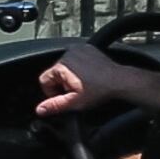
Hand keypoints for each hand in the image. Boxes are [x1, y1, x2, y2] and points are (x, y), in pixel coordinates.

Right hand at [36, 41, 159, 119]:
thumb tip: (39, 110)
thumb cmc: (99, 91)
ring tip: (83, 84)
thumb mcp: (75, 102)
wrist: (120, 80)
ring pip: (65, 66)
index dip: (51, 92)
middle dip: (62, 84)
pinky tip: (88, 76)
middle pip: (55, 73)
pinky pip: (75, 59)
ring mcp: (78, 49)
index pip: (44, 80)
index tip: (63, 98)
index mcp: (61, 66)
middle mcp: (67, 54)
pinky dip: (78, 67)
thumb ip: (55, 105)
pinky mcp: (87, 48)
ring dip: (70, 76)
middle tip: (76, 92)